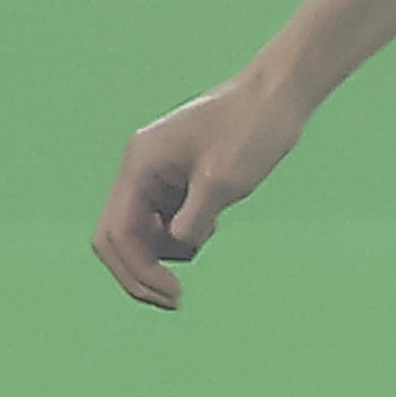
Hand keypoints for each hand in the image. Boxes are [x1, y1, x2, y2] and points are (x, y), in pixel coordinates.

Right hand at [95, 71, 313, 310]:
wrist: (279, 95)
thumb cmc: (253, 129)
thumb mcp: (224, 181)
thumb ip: (194, 219)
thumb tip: (177, 248)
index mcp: (140, 164)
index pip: (116, 233)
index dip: (138, 270)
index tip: (172, 294)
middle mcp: (140, 168)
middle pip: (120, 237)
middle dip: (142, 271)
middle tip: (176, 301)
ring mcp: (158, 173)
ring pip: (145, 231)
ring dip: (169, 249)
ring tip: (211, 229)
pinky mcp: (179, 179)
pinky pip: (168, 220)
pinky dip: (186, 233)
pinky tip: (214, 220)